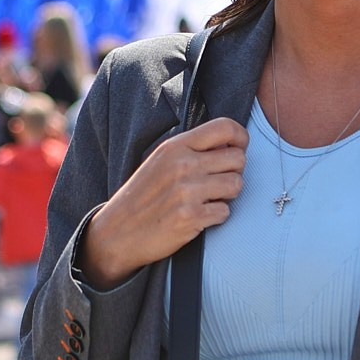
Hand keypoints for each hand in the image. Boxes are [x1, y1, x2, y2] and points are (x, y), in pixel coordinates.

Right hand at [78, 119, 246, 289]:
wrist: (118, 232)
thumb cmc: (142, 197)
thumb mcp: (160, 161)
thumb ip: (191, 150)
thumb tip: (229, 145)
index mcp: (175, 146)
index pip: (224, 127)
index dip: (240, 137)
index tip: (238, 148)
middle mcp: (182, 165)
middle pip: (238, 158)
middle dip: (234, 171)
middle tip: (218, 181)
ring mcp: (187, 191)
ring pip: (236, 184)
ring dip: (227, 195)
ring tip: (208, 199)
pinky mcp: (191, 217)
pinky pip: (225, 212)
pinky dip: (216, 217)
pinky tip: (199, 216)